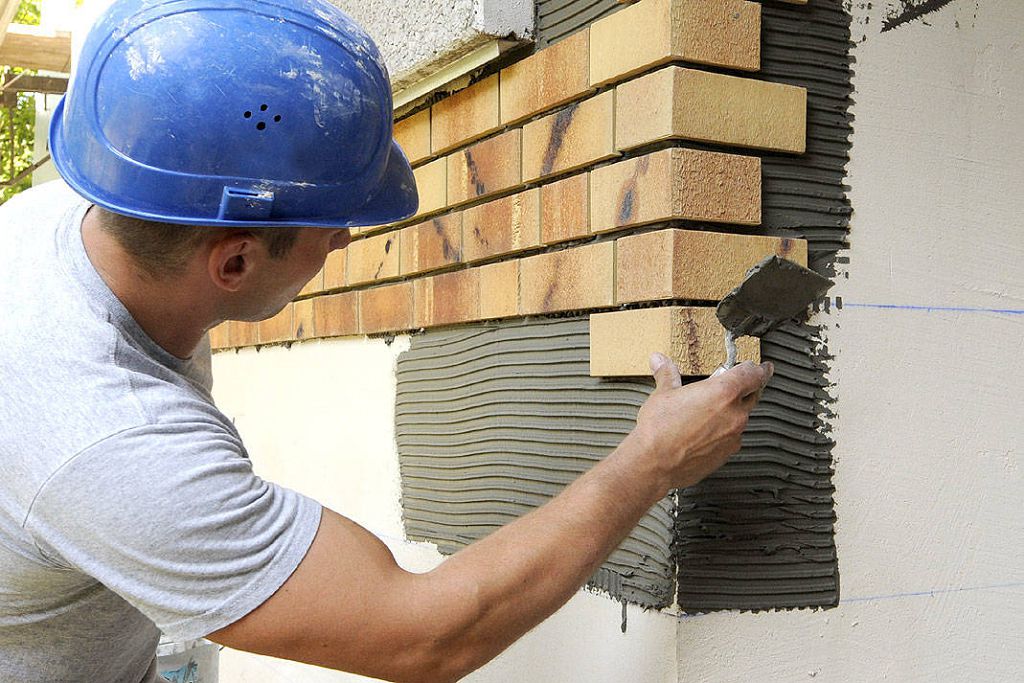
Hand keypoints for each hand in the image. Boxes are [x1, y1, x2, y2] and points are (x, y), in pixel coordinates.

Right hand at [629, 353, 772, 492]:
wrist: (653, 463)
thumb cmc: (659, 430)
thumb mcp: (663, 394)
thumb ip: (667, 374)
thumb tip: (660, 361)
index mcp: (723, 392)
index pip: (754, 374)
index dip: (759, 368)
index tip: (762, 367)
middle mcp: (734, 414)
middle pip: (752, 395)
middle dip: (745, 390)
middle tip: (730, 387)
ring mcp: (733, 436)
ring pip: (741, 418)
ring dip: (731, 413)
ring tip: (707, 412)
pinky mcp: (726, 454)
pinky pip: (731, 437)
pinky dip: (723, 432)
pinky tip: (703, 432)